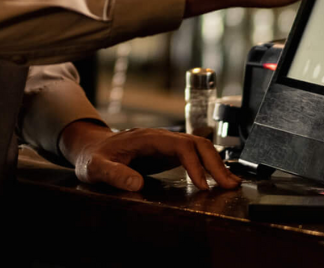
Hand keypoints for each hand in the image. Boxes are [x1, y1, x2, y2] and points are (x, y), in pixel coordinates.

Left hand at [58, 120, 240, 192]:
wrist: (92, 148)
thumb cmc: (94, 157)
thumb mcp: (96, 168)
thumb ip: (114, 174)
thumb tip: (136, 184)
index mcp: (146, 137)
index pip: (179, 145)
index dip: (194, 164)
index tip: (202, 186)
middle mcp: (160, 137)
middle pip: (195, 142)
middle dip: (214, 162)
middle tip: (229, 185)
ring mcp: (165, 143)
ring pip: (198, 146)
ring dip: (216, 163)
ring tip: (231, 183)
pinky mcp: (167, 152)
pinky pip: (193, 154)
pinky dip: (208, 165)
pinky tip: (217, 178)